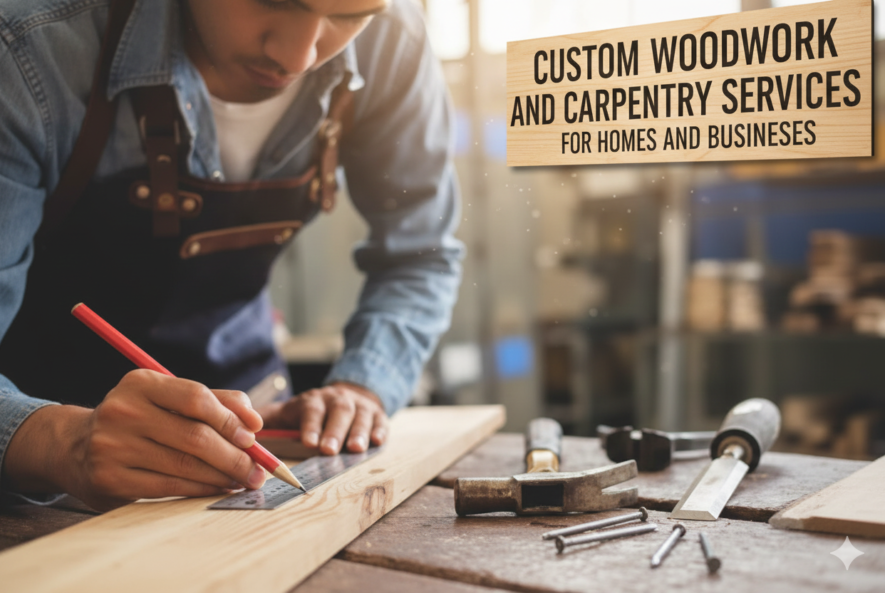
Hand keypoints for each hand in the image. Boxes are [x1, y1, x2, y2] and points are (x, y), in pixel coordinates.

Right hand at [4, 369, 265, 510]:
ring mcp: (112, 446)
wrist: (78, 447)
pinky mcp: (110, 479)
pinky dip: (201, 489)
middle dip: (235, 456)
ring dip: (222, 476)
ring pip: (185, 465)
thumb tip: (254, 422)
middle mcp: (122, 411)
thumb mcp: (169, 398)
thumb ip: (216, 402)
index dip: (231, 419)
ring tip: (244, 480)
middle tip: (259, 469)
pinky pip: (169, 486)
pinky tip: (218, 488)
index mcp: (141, 383)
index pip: (196, 398)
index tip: (254, 437)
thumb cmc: (141, 420)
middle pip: (195, 436)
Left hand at [257, 382, 387, 454]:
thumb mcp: (287, 412)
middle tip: (328, 450)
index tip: (308, 442)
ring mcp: (360, 407)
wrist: (344, 398)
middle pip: (338, 411)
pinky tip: (378, 441)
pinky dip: (380, 430)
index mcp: (313, 400)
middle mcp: (338, 400)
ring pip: (361, 416)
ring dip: (358, 432)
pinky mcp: (377, 415)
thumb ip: (266, 420)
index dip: (311, 425)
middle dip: (334, 431)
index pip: (311, 409)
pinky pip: (381, 421)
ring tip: (355, 449)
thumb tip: (240, 429)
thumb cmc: (310, 413)